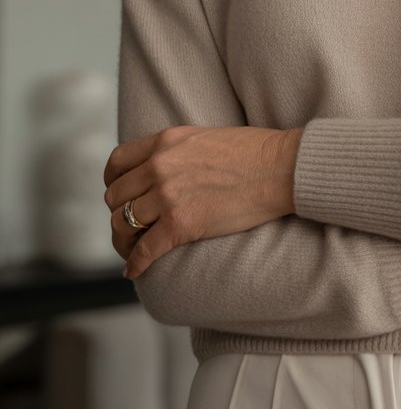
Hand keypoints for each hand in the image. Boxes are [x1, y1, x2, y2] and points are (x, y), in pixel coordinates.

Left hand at [103, 125, 303, 279]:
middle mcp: (160, 166)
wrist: (281, 168)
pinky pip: (144, 250)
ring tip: (133, 249)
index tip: (120, 195)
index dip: (113, 183)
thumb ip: (175, 152)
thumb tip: (161, 171)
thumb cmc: (253, 152)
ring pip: (122, 224)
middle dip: (119, 214)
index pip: (117, 163)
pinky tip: (135, 270)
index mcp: (165, 142)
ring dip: (124, 241)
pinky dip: (136, 264)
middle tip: (131, 227)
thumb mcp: (203, 137)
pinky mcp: (182, 224)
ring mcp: (168, 195)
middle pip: (115, 196)